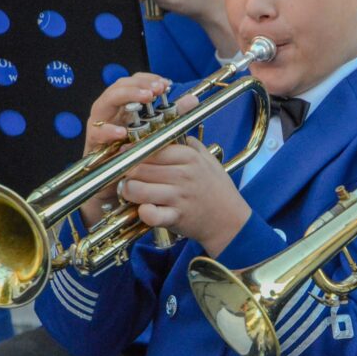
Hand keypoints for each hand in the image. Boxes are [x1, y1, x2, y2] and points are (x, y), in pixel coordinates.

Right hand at [78, 72, 196, 227]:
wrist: (117, 187)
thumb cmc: (136, 155)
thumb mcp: (156, 132)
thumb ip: (173, 114)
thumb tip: (193, 99)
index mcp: (125, 106)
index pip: (133, 82)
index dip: (148, 79)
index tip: (165, 84)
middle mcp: (110, 112)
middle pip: (118, 87)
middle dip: (138, 85)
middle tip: (156, 90)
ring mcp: (99, 125)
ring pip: (104, 102)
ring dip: (125, 97)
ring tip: (145, 99)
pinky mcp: (92, 143)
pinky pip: (97, 133)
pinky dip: (109, 130)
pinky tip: (122, 131)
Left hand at [119, 136, 250, 257]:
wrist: (230, 220)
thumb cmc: (219, 190)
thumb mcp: (211, 161)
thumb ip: (194, 146)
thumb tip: (180, 135)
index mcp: (189, 157)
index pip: (151, 148)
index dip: (134, 151)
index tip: (127, 155)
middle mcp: (183, 174)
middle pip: (139, 167)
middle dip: (127, 171)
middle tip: (126, 175)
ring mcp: (179, 196)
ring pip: (138, 189)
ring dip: (129, 190)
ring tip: (131, 191)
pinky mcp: (176, 217)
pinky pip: (152, 214)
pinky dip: (143, 212)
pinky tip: (143, 209)